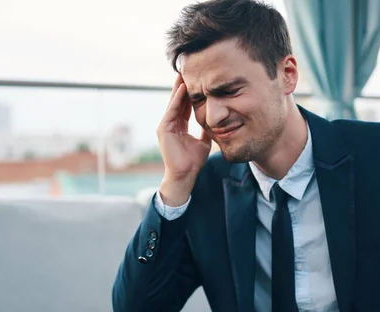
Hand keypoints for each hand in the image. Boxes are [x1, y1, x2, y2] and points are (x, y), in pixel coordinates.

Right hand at [157, 74, 211, 205]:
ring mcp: (166, 126)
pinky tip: (183, 88)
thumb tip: (216, 122)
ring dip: (179, 87)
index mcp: (180, 126)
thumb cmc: (193, 162)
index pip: (185, 104)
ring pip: (174, 102)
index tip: (198, 78)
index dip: (191, 92)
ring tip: (184, 72)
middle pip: (178, 100)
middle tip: (188, 68)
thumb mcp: (204, 142)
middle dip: (183, 85)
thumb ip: (206, 131)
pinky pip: (171, 110)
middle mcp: (171, 123)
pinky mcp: (163, 130)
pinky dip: (177, 99)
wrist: (185, 175)